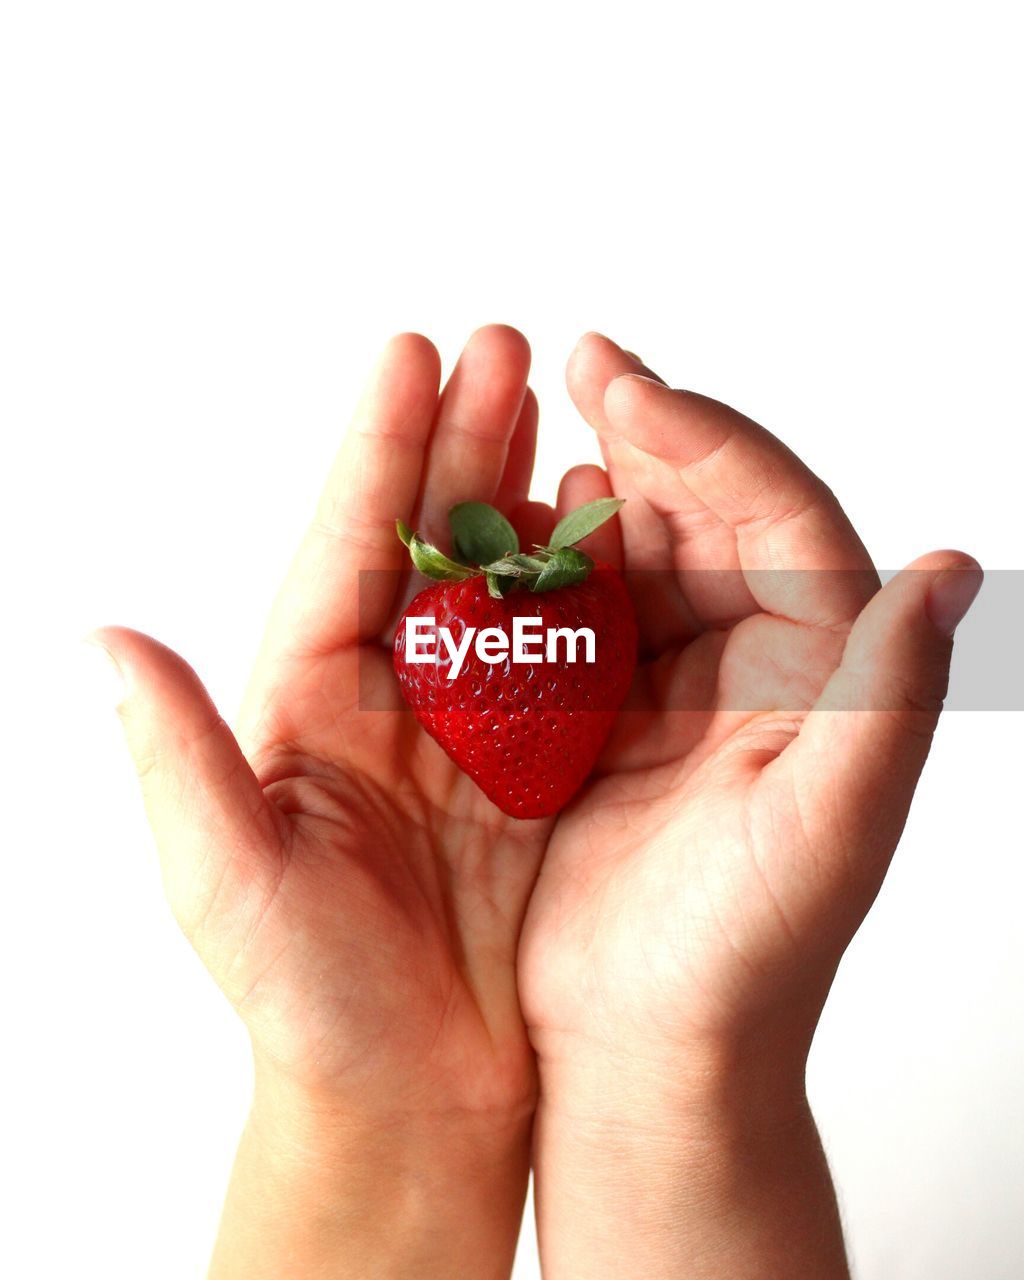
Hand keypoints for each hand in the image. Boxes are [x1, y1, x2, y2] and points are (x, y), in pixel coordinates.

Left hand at [91, 325, 557, 1277]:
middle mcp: (387, 702)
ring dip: (533, 497)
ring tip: (572, 412)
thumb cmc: (312, 1004)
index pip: (343, 553)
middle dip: (464, 443)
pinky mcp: (538, 771)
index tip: (407, 356)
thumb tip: (105, 644)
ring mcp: (470, 730)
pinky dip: (595, 592)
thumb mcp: (229, 883)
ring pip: (505, 587)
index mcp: (306, 707)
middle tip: (504, 346)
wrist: (413, 1094)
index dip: (374, 454)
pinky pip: (570, 663)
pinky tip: (620, 534)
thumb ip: (176, 763)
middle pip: (428, 546)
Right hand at [516, 332, 982, 1277]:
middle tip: (581, 362)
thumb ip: (888, 697)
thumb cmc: (744, 955)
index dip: (712, 440)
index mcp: (824, 674)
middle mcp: (762, 665)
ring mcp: (682, 685)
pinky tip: (518, 521)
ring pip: (644, 551)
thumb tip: (952, 566)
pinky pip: (584, 614)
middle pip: (711, 514)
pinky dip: (552, 561)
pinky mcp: (611, 716)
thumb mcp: (826, 827)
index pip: (783, 521)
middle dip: (650, 431)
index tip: (628, 387)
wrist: (652, 1048)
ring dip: (600, 481)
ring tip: (543, 412)